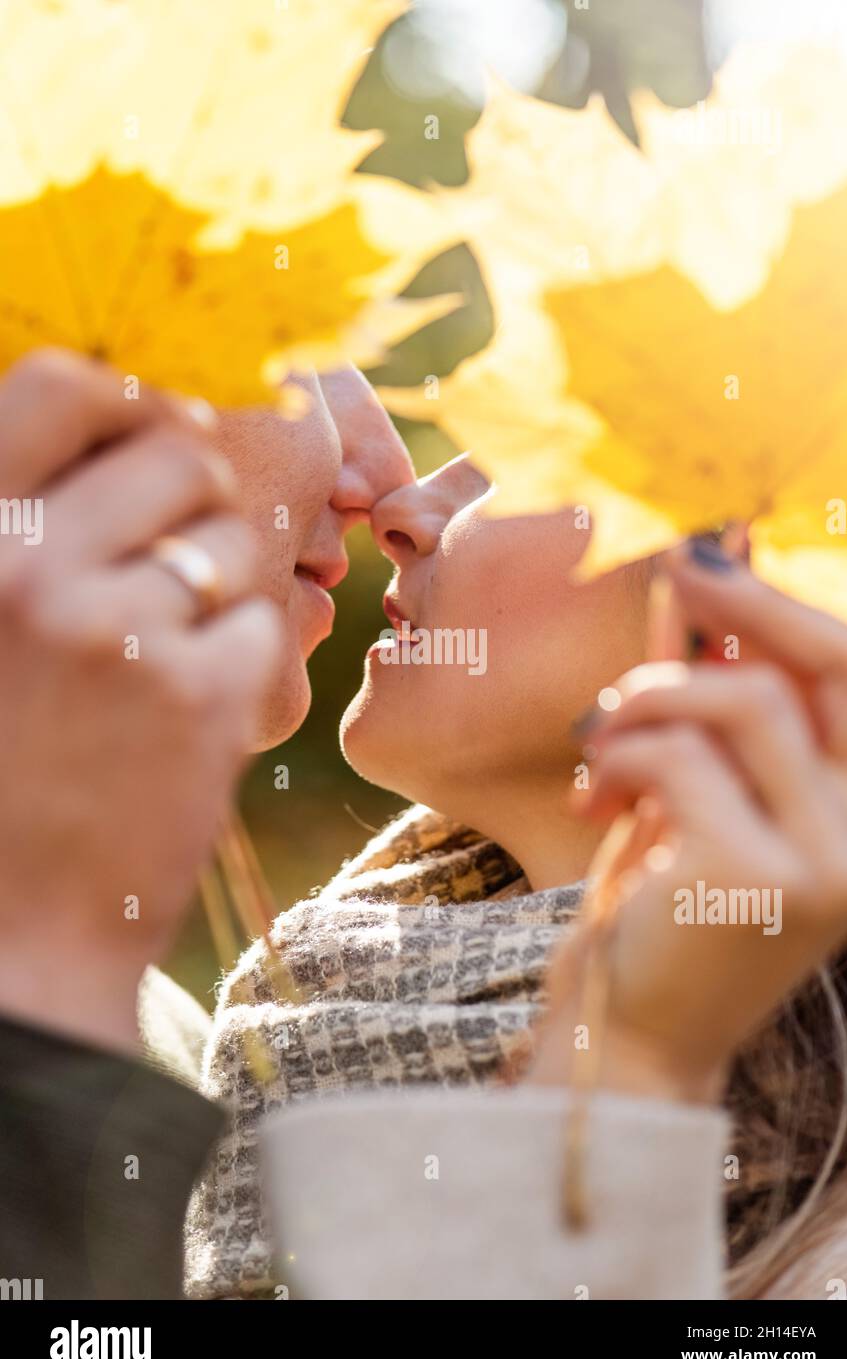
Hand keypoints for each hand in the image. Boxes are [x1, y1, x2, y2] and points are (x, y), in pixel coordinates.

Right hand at [0, 351, 280, 1052]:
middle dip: (202, 498)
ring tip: (174, 652)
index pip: (60, 386)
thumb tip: (117, 418)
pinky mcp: (201, 694)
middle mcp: (30, 566)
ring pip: (237, 542)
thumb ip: (26, 534)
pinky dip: (247, 663)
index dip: (125, 398)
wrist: (12, 930)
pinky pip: (266, 625)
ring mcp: (118, 629)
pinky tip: (195, 713)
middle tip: (182, 558)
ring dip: (228, 587)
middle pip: (181, 454)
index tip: (151, 430)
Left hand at [531, 544, 846, 1103]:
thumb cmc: (663, 909)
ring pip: (742, 699)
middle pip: (837, 667)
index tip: (710, 558)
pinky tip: (590, 797)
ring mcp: (826, 861)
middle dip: (750, 602)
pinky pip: (678, 753)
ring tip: (601, 746)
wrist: (626, 1036)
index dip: (789, 607)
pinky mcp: (753, 877)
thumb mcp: (699, 790)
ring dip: (649, 700)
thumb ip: (710, 695)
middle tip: (679, 571)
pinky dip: (618, 756)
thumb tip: (702, 573)